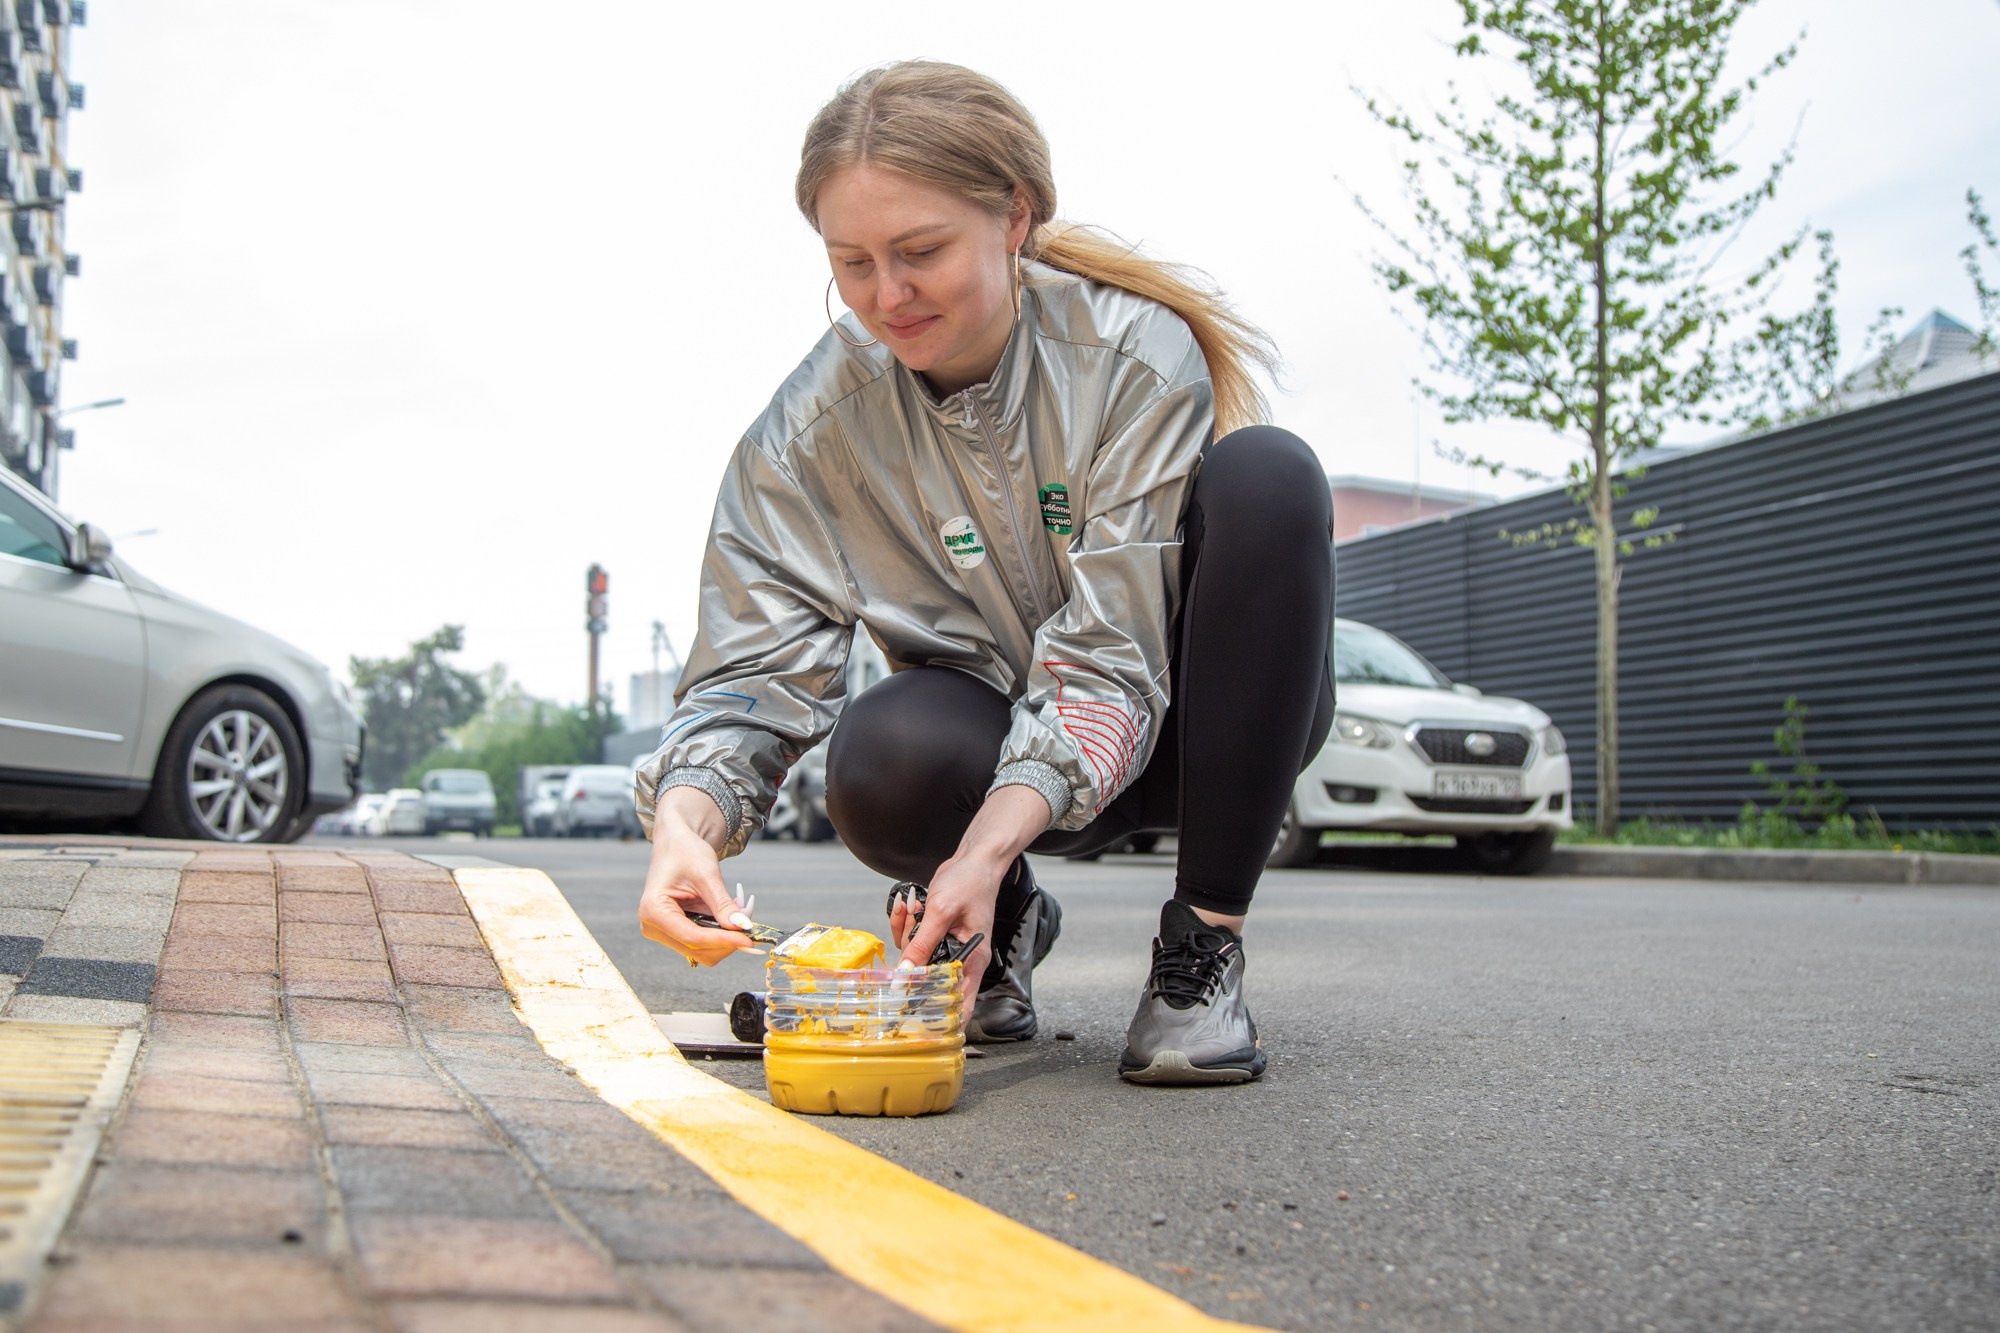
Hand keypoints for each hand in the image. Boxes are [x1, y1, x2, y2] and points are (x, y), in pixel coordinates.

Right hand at [637, 789, 759, 966]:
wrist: (675, 843)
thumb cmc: (685, 851)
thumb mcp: (706, 874)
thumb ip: (723, 904)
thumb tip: (743, 927)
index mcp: (653, 911)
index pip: (692, 937)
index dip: (723, 940)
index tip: (748, 938)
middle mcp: (654, 927)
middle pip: (698, 949)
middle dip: (728, 939)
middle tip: (751, 918)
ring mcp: (665, 932)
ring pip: (704, 951)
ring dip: (728, 936)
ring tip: (742, 907)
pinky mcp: (677, 931)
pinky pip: (705, 942)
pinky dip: (724, 932)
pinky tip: (732, 910)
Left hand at [896, 783, 1052, 1012]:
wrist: (973, 860)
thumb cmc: (970, 884)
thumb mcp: (941, 913)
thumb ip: (921, 945)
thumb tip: (904, 974)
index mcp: (972, 960)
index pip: (962, 1003)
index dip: (943, 1019)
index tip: (920, 1029)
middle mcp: (960, 957)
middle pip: (928, 977)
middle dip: (912, 956)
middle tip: (912, 928)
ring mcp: (946, 945)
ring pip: (914, 957)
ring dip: (906, 932)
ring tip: (914, 908)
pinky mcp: (935, 933)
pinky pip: (912, 940)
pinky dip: (906, 923)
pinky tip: (909, 905)